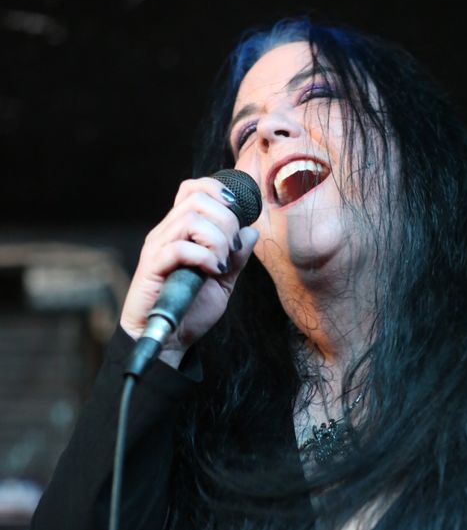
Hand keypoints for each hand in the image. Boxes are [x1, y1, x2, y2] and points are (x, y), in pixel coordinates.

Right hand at [120, 177, 258, 365]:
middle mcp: (166, 232)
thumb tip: (251, 231)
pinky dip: (203, 257)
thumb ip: (236, 257)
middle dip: (226, 221)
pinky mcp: (152, 267)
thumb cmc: (191, 310)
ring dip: (216, 240)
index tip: (238, 215)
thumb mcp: (223, 281)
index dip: (218, 192)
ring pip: (190, 219)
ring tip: (220, 264)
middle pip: (197, 199)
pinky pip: (179, 247)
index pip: (193, 189)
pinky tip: (211, 273)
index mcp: (181, 230)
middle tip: (231, 249)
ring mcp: (157, 248)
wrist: (170, 340)